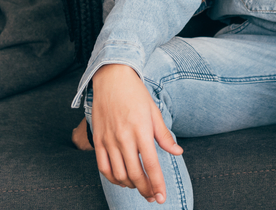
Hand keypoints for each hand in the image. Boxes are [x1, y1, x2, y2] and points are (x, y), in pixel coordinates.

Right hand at [91, 64, 182, 203]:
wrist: (111, 77)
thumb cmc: (136, 93)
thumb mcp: (154, 111)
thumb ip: (164, 135)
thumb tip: (178, 152)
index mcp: (142, 130)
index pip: (152, 164)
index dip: (157, 184)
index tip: (162, 197)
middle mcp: (124, 137)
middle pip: (135, 174)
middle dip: (145, 190)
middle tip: (152, 197)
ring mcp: (109, 139)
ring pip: (118, 174)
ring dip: (130, 185)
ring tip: (139, 186)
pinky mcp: (98, 140)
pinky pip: (103, 167)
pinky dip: (113, 178)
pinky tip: (122, 179)